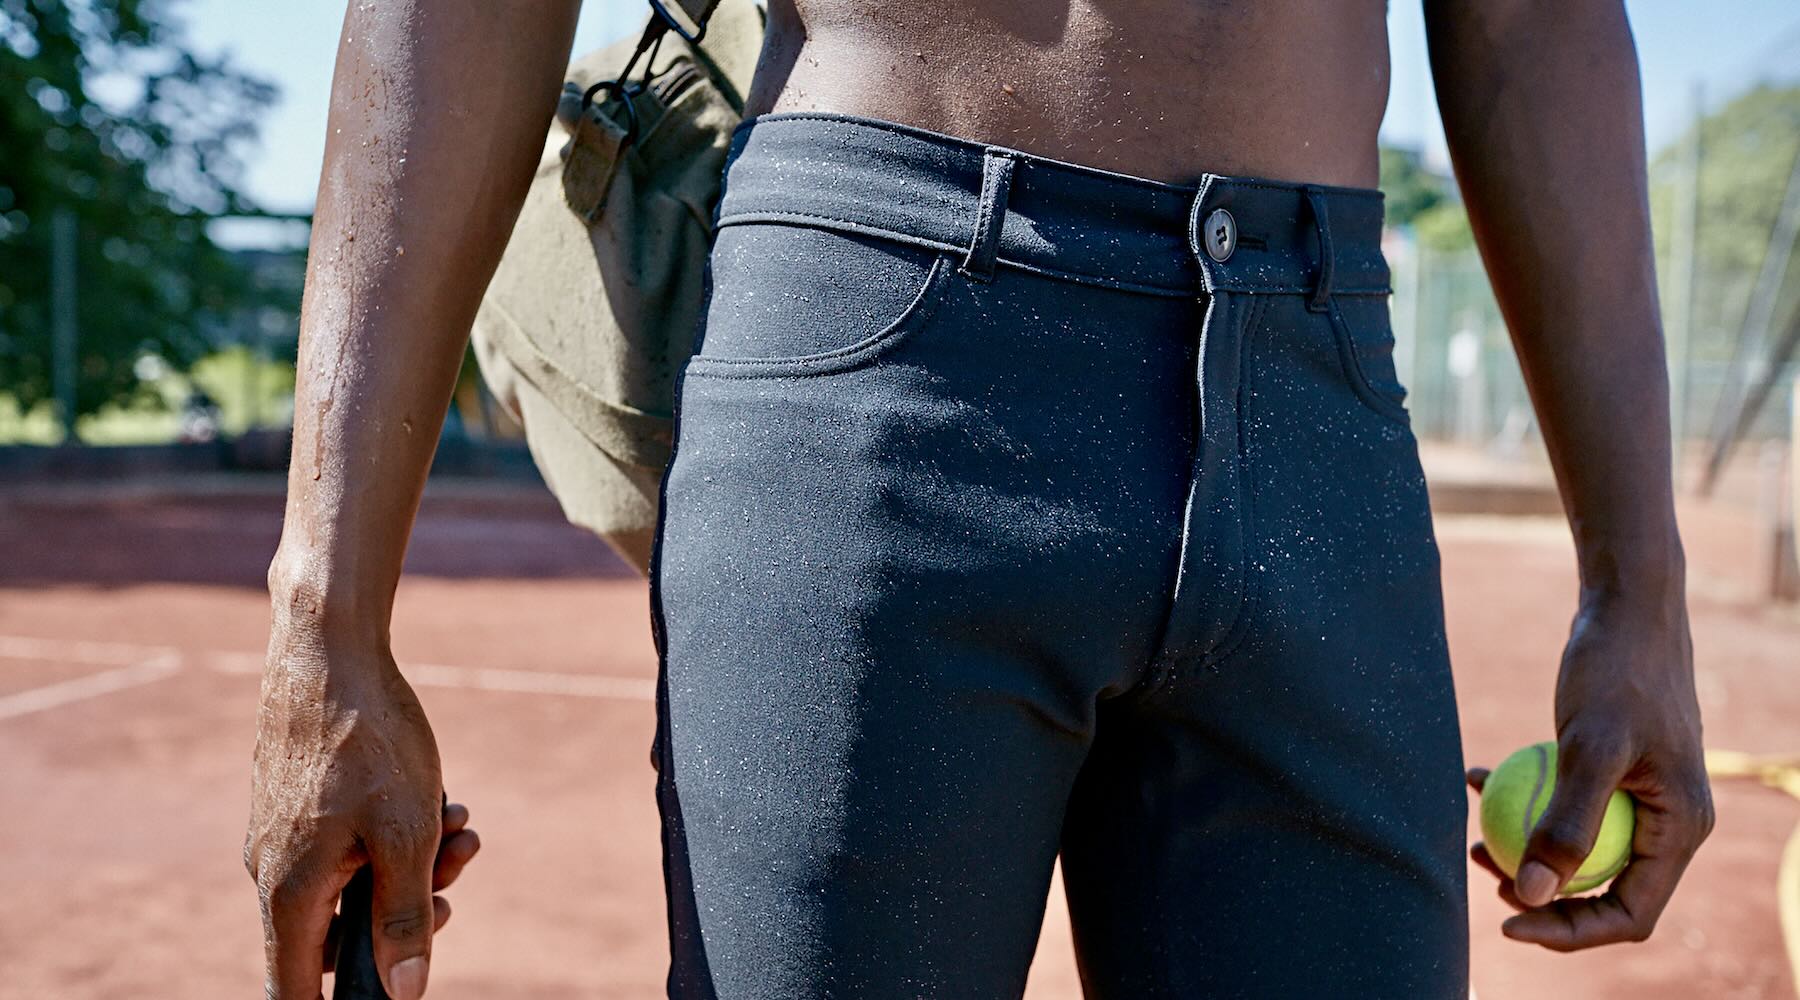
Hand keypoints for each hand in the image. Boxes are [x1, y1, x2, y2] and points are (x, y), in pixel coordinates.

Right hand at [244, 625, 478, 998]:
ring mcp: (281, 837)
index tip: (393, 988)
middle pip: (343, 934)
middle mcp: (273, 874)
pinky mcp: (297, 806)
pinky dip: (397, 829)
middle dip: (411, 911)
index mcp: (288, 895)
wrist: (330, 652)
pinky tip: (438, 796)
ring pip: (356, 880)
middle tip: (456, 874)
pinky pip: (350, 842)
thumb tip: (406, 990)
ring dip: (416, 861)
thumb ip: (405, 918)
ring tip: (459, 823)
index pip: (298, 991)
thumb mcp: (407, 835)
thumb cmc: (369, 741)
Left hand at [1468, 593, 1712, 949]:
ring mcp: (1643, 798)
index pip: (1629, 912)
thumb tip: (1531, 894)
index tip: (1506, 919)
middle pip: (1604, 889)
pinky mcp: (1614, 772)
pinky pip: (1568, 807)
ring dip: (1527, 851)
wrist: (1628, 609)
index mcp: (1680, 829)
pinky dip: (1525, 800)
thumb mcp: (1589, 746)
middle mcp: (1668, 822)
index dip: (1569, 930)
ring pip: (1582, 851)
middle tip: (1484, 873)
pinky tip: (1476, 777)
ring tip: (1474, 839)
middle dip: (1543, 895)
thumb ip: (1566, 823)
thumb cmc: (1617, 671)